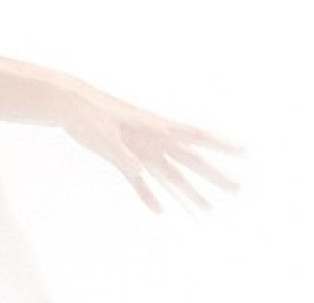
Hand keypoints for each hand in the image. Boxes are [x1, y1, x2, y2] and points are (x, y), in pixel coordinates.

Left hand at [58, 81, 240, 212]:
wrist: (68, 103)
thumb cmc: (88, 113)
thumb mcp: (105, 134)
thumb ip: (121, 153)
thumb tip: (138, 171)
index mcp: (155, 128)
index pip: (195, 136)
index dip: (220, 143)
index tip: (245, 150)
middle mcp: (153, 140)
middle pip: (190, 161)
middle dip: (215, 176)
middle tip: (238, 190)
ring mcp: (140, 149)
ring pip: (170, 175)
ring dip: (188, 192)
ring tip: (208, 210)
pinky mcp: (122, 157)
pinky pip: (140, 180)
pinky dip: (149, 194)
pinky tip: (160, 210)